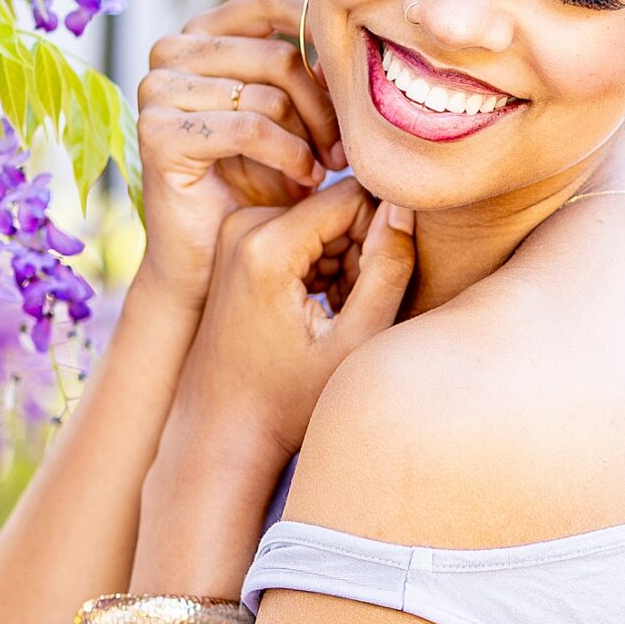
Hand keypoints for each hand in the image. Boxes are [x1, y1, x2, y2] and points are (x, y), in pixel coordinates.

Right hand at [134, 0, 343, 322]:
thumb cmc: (258, 185)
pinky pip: (249, 126)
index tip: (353, 86)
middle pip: (280, 52)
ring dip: (311, 136)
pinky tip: (305, 179)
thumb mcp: (291, 117)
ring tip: (325, 167)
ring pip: (270, 91)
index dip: (324, 37)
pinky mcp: (156, 132)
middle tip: (344, 150)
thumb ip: (308, 71)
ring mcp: (156, 89)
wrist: (210, 260)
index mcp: (201, 34)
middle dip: (324, 105)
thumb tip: (350, 34)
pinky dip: (289, 154)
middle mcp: (170, 51)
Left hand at [154, 179, 416, 500]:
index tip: (368, 292)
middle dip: (358, 252)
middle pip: (336, 207)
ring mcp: (234, 231)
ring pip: (321, 220)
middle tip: (352, 310)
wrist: (221, 426)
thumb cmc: (287, 398)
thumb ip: (389, 268)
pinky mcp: (236, 243)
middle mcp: (243, 224)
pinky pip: (299, 232)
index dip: (380, 240)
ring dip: (341, 262)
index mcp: (267, 244)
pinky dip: (318, 267)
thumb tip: (403, 206)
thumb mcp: (354, 340)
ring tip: (335, 316)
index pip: (355, 197)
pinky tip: (318, 311)